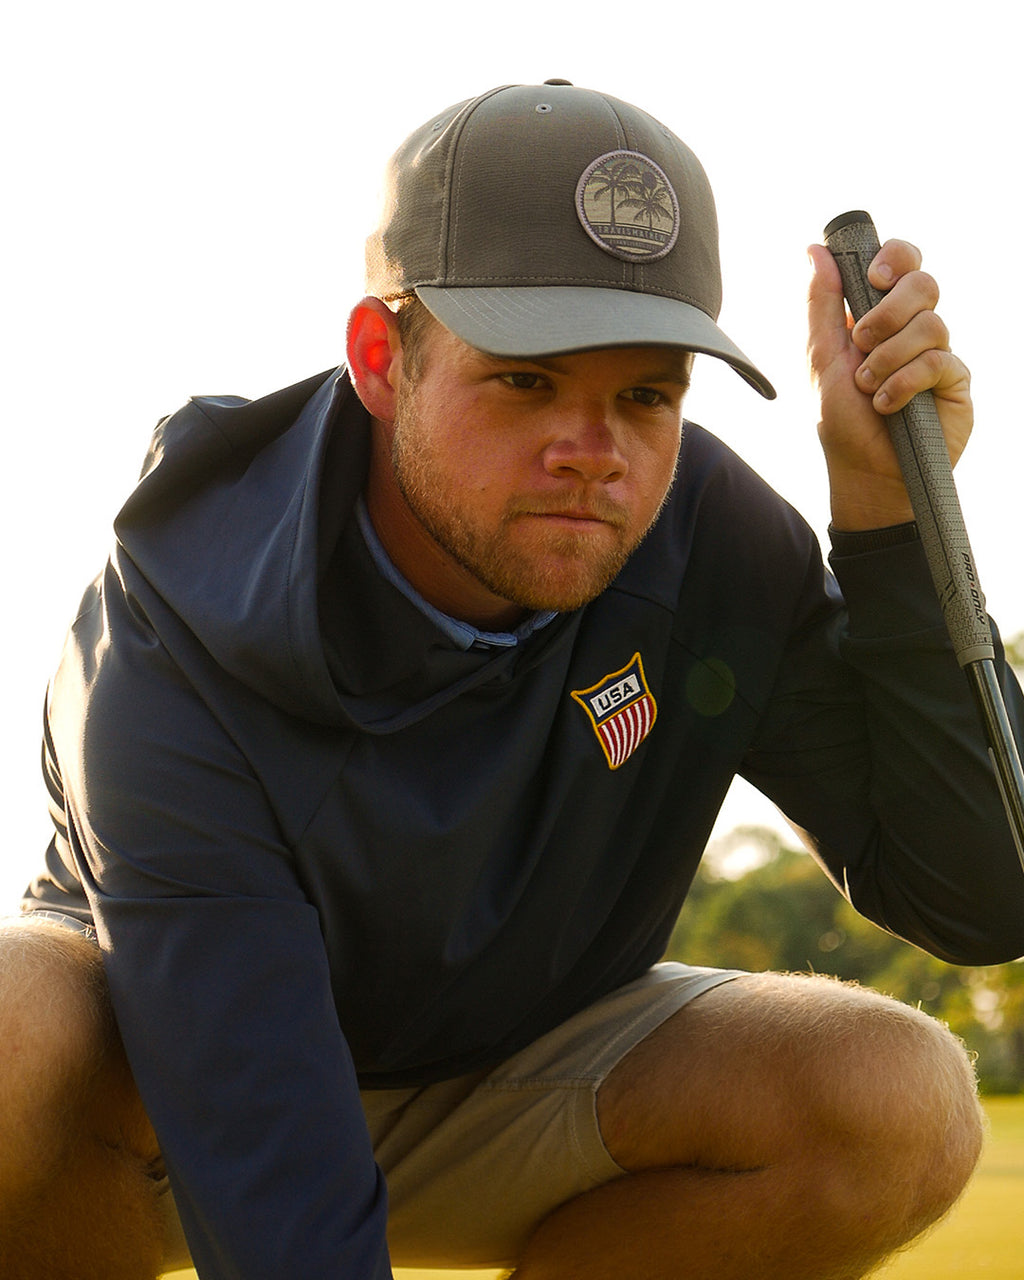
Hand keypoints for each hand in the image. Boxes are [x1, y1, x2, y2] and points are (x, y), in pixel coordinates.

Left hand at [807, 239, 972, 530]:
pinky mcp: (956, 381)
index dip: (895, 257)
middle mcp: (914, 328)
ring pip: (930, 323)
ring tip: (868, 387)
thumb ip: (822, 304)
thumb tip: (814, 250)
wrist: (863, 472)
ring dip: (888, 357)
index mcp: (881, 314)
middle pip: (923, 282)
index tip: (873, 275)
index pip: (902, 262)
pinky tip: (888, 404)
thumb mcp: (821, 357)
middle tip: (861, 342)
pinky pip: (939, 360)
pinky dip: (904, 382)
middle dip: (887, 311)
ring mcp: (938, 352)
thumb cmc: (840, 419)